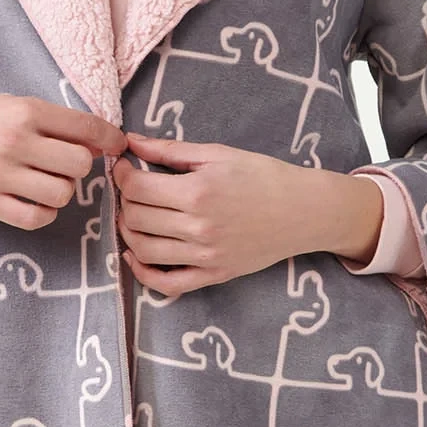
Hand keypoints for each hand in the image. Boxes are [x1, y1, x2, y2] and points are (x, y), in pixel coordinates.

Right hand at [0, 94, 126, 229]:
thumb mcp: (9, 104)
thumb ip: (51, 120)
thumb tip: (101, 142)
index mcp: (23, 111)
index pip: (86, 128)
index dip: (110, 139)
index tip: (116, 146)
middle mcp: (13, 141)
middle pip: (80, 164)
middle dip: (80, 165)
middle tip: (65, 164)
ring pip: (62, 193)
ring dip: (62, 190)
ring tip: (47, 181)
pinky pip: (36, 218)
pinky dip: (45, 213)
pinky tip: (37, 202)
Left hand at [112, 131, 383, 295]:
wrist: (304, 211)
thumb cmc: (264, 176)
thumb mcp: (218, 154)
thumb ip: (171, 150)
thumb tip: (131, 142)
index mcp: (198, 192)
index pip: (137, 188)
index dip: (123, 176)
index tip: (125, 167)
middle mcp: (198, 227)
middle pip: (135, 218)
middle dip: (124, 201)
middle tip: (132, 189)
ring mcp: (205, 256)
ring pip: (144, 250)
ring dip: (128, 232)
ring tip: (134, 216)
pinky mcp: (213, 276)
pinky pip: (167, 284)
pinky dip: (143, 273)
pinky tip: (135, 255)